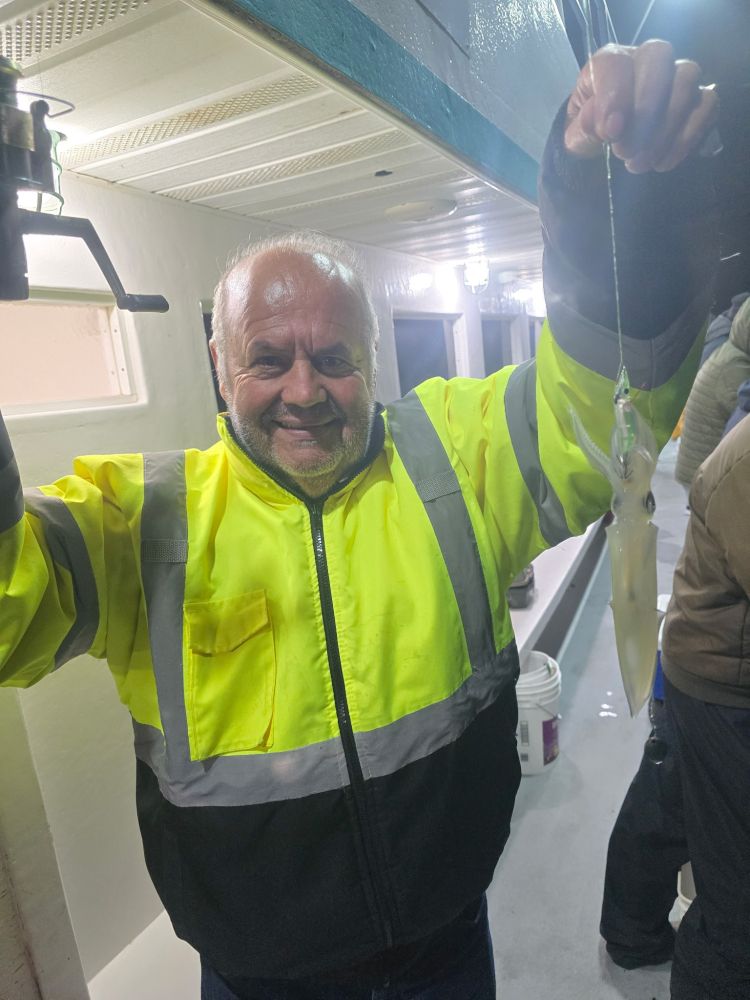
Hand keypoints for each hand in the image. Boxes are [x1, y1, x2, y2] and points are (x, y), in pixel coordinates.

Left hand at [564, 40, 718, 171]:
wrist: (610, 145)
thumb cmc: (593, 131)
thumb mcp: (577, 134)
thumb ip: (584, 125)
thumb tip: (602, 120)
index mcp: (610, 61)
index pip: (615, 62)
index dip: (615, 96)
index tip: (611, 133)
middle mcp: (646, 58)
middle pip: (659, 57)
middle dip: (644, 109)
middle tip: (625, 151)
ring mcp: (677, 75)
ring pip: (686, 80)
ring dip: (665, 128)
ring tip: (640, 163)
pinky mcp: (699, 97)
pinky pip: (708, 104)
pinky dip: (687, 137)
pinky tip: (663, 163)